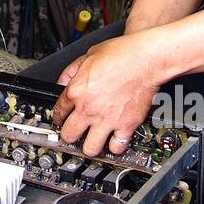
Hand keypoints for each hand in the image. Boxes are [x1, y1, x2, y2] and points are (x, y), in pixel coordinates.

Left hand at [51, 32, 166, 156]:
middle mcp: (89, 109)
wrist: (145, 58)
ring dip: (89, 147)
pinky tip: (114, 141)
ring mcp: (107, 119)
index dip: (58, 118)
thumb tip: (63, 82)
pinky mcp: (126, 125)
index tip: (61, 121)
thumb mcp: (87, 56)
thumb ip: (72, 71)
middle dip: (69, 136)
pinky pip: (117, 147)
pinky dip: (115, 147)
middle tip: (73, 134)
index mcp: (76, 91)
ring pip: (90, 149)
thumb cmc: (120, 54)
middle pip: (69, 135)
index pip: (58, 113)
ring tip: (92, 143)